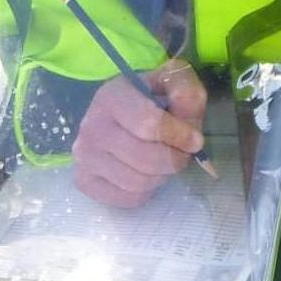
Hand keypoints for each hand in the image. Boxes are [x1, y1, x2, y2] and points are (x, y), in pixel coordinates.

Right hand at [71, 59, 206, 208]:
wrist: (119, 114)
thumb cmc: (150, 98)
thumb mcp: (173, 82)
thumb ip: (187, 94)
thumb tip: (188, 128)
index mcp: (112, 97)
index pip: (149, 125)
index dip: (179, 136)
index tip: (195, 140)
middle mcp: (91, 127)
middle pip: (144, 159)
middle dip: (174, 160)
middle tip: (182, 154)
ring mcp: (84, 157)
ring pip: (137, 182)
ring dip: (161, 176)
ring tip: (164, 162)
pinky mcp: (85, 180)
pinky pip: (127, 198)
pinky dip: (146, 191)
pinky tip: (147, 174)